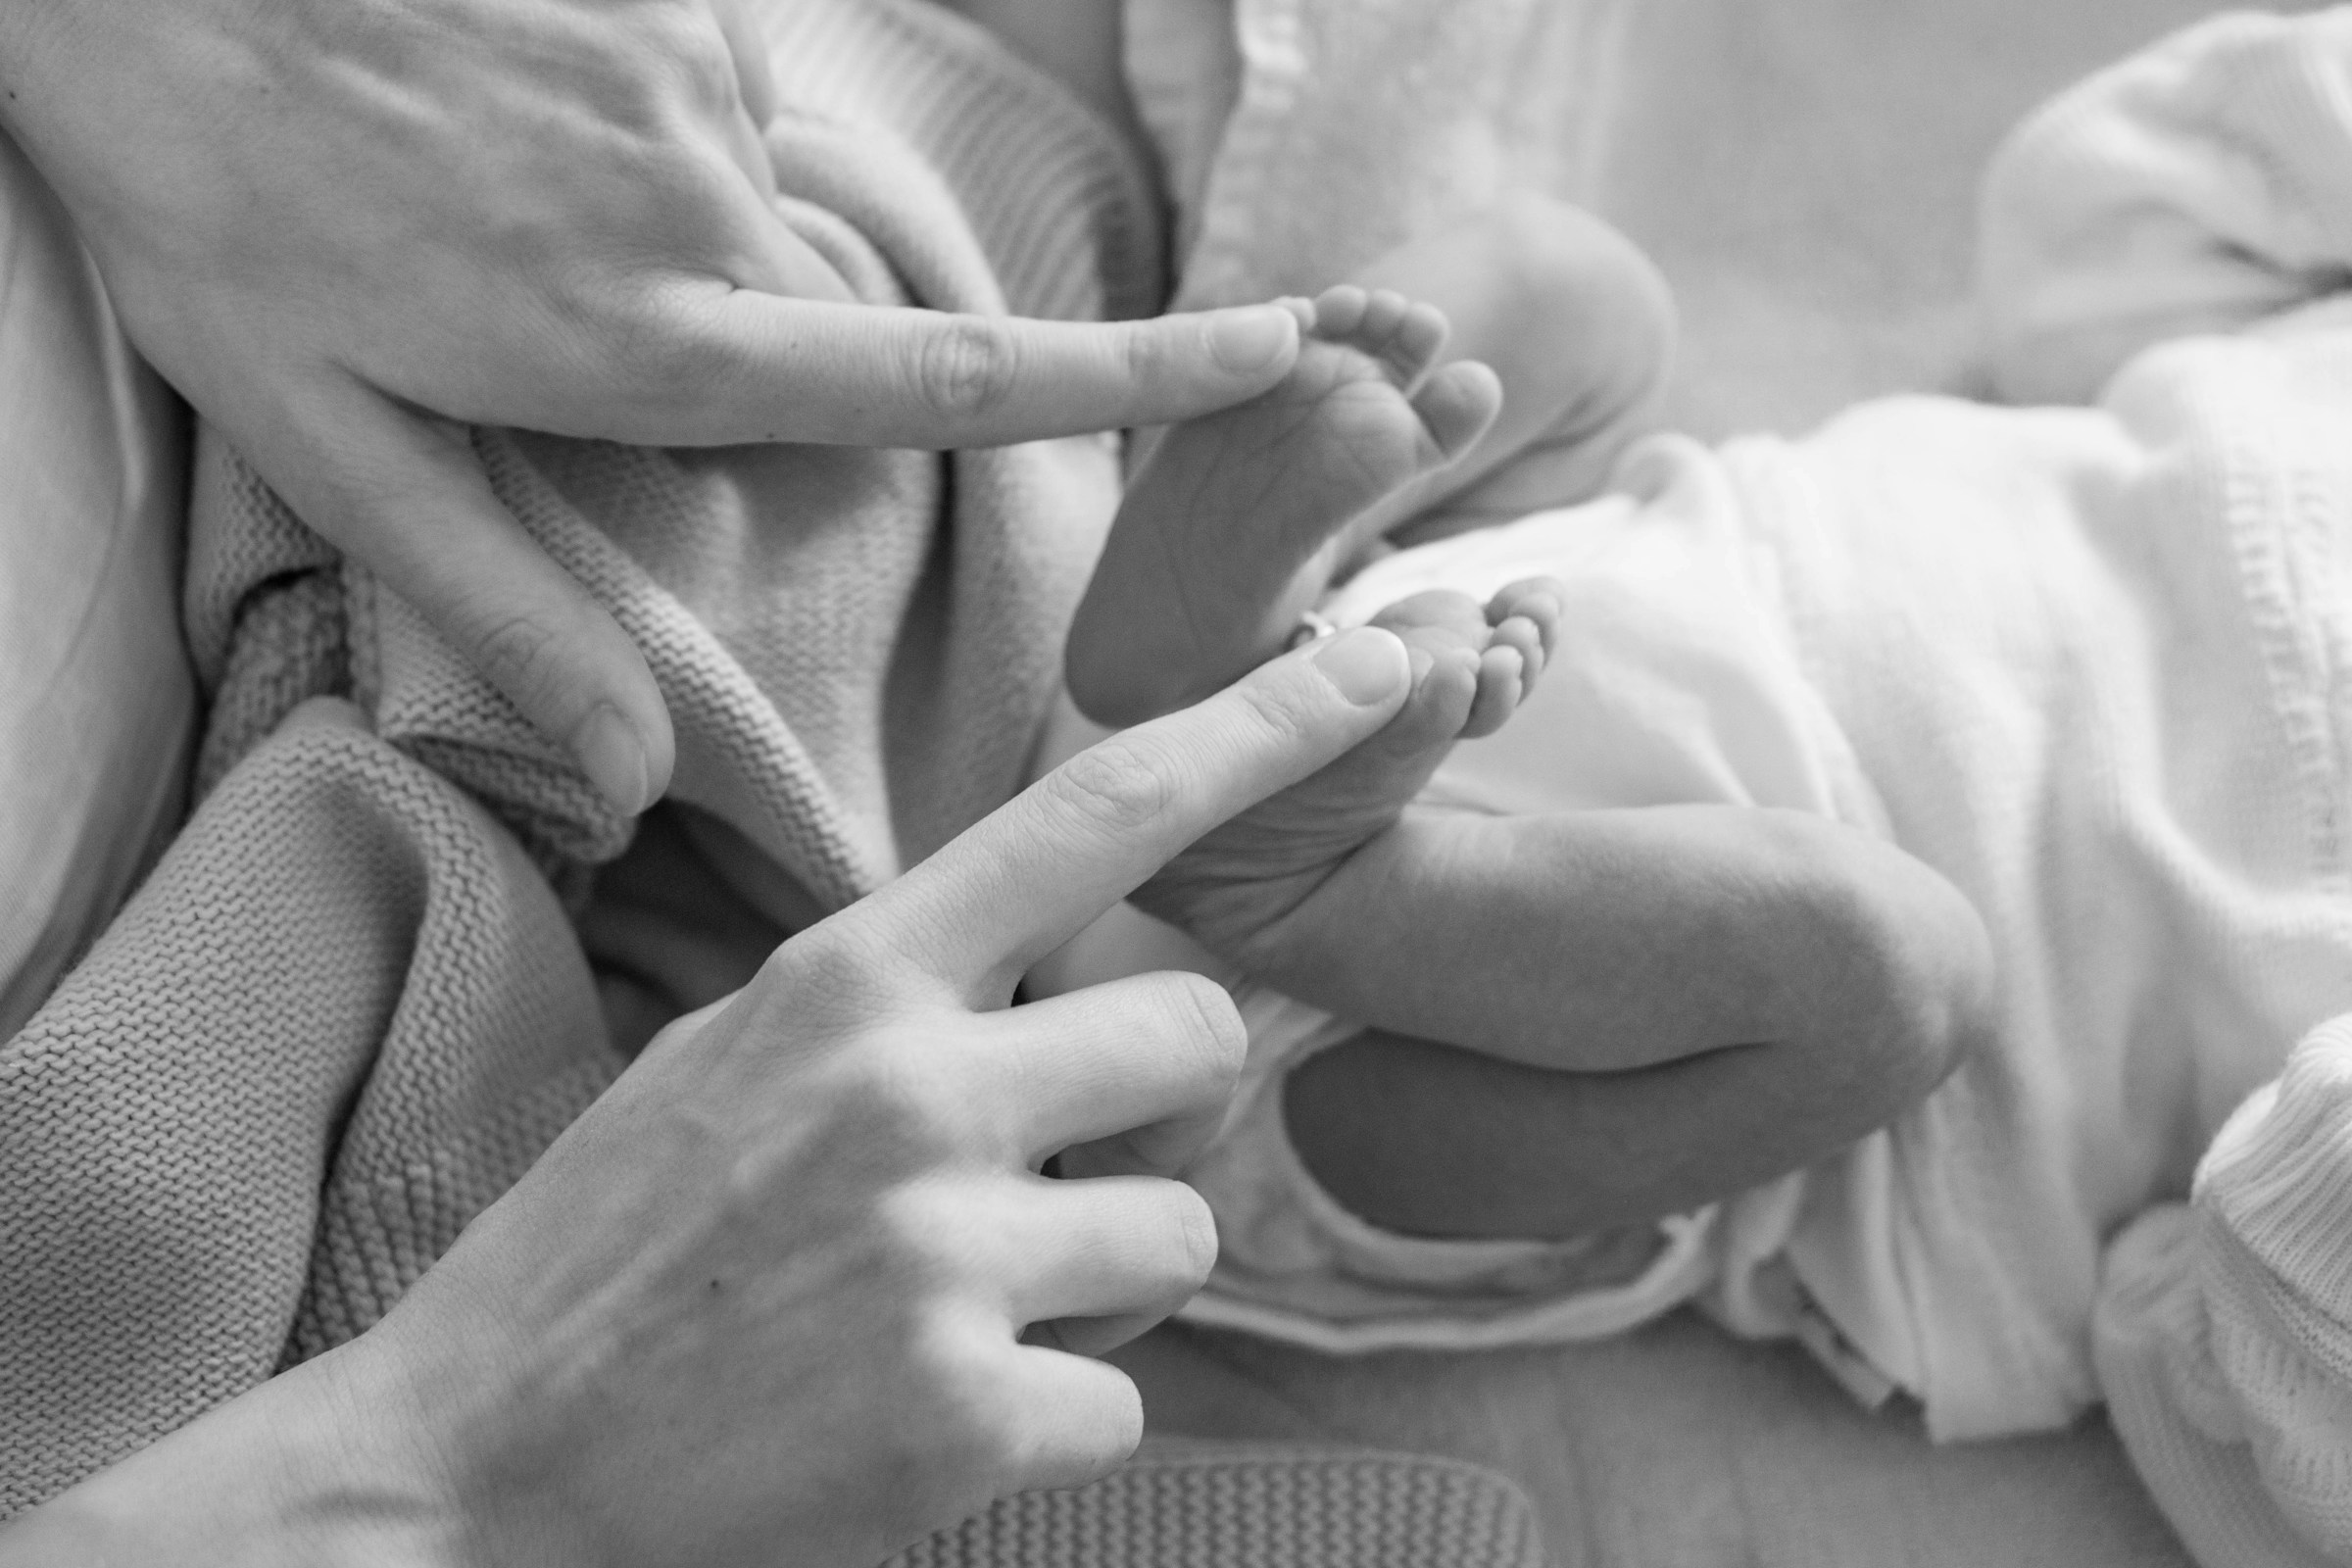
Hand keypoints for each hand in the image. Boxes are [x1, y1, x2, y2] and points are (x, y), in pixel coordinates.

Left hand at [0, 0, 1302, 810]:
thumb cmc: (212, 199)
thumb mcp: (331, 437)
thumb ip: (510, 603)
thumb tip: (634, 780)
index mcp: (652, 341)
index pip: (961, 377)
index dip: (1146, 378)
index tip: (1290, 357)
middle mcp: (709, 208)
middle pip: (829, 309)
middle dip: (746, 340)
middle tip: (551, 305)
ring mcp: (694, 73)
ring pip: (749, 195)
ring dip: (656, 220)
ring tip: (483, 185)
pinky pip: (702, 88)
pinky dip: (631, 117)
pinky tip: (498, 97)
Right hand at [0, 629, 1413, 1567]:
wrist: (467, 1461)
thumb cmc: (610, 1250)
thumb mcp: (738, 1057)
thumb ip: (909, 998)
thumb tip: (1083, 979)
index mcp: (850, 977)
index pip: (1096, 814)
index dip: (1263, 729)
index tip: (1382, 663)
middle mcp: (911, 1087)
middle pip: (1197, 1034)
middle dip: (1158, 1108)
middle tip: (1041, 1173)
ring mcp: (941, 1251)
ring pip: (1185, 1230)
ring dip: (1102, 1284)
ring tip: (955, 1311)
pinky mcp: (963, 1415)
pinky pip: (1127, 1402)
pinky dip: (1050, 1422)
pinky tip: (922, 1424)